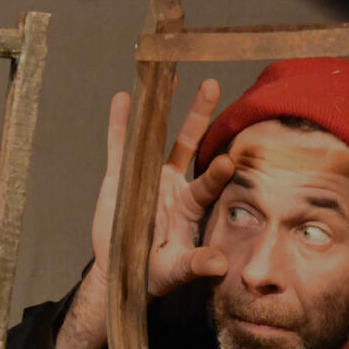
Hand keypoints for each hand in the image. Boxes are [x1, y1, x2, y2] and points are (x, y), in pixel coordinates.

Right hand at [94, 80, 232, 295]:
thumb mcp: (176, 270)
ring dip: (162, 108)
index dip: (216, 173)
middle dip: (200, 116)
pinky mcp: (120, 176)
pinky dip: (120, 123)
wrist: (122, 272)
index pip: (207, 184)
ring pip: (156, 136)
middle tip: (213, 86)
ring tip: (169, 75)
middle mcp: (173, 183)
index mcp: (190, 204)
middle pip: (189, 144)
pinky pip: (120, 145)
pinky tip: (124, 98)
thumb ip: (197, 265)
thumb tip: (221, 266)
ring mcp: (147, 176)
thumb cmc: (156, 274)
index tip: (228, 160)